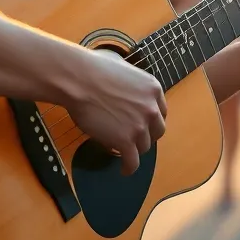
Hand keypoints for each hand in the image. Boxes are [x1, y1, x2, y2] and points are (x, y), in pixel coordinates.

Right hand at [65, 49, 167, 174]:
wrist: (79, 80)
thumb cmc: (94, 70)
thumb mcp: (124, 70)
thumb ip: (133, 86)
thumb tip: (127, 93)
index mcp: (153, 89)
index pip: (161, 112)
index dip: (151, 121)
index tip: (142, 126)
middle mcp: (152, 108)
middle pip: (156, 132)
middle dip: (146, 136)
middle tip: (132, 138)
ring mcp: (140, 126)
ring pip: (144, 147)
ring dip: (133, 149)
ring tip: (122, 150)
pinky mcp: (126, 141)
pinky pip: (132, 161)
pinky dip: (129, 168)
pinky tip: (124, 169)